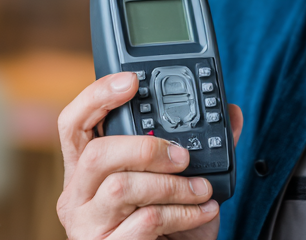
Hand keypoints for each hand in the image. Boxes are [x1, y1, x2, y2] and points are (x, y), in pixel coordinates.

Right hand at [57, 72, 243, 239]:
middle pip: (96, 154)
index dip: (96, 96)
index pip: (73, 123)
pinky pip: (145, 220)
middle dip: (146, 148)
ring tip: (201, 190)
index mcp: (87, 170)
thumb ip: (202, 147)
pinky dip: (181, 213)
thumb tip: (232, 115)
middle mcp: (77, 195)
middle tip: (183, 156)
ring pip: (121, 187)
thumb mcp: (182, 182)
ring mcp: (87, 224)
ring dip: (171, 185)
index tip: (131, 81)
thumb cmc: (168, 228)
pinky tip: (201, 213)